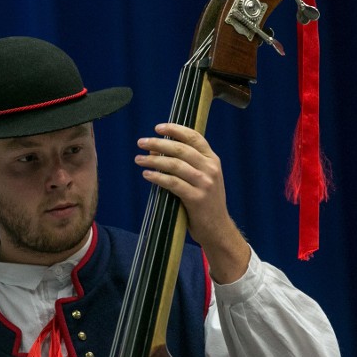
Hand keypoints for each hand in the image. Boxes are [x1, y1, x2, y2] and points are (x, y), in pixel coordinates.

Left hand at [135, 123, 249, 282]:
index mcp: (212, 160)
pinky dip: (158, 177)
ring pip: (174, 165)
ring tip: (139, 159)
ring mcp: (205, 183)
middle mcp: (210, 168)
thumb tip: (155, 149)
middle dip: (158, 143)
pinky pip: (173, 183)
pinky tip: (147, 175)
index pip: (194, 137)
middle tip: (141, 142)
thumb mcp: (200, 178)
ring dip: (153, 160)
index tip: (158, 128)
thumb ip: (183, 163)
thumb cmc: (204, 202)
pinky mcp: (196, 198)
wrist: (218, 229)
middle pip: (181, 149)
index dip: (175, 130)